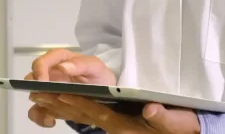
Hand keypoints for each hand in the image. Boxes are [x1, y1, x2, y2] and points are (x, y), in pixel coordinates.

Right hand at [26, 49, 116, 127]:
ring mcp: (49, 89)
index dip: (39, 70)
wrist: (105, 93)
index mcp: (60, 60)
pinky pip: (37, 111)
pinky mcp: (49, 104)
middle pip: (33, 77)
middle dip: (35, 88)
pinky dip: (40, 117)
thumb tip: (62, 68)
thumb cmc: (99, 77)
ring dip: (39, 104)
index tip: (42, 82)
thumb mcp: (95, 67)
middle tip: (45, 98)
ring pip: (33, 95)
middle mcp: (50, 73)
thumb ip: (81, 64)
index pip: (43, 61)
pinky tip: (51, 122)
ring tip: (51, 115)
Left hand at [32, 95, 200, 133]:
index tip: (59, 94)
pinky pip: (90, 116)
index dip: (78, 102)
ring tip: (42, 97)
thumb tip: (150, 107)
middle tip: (38, 94)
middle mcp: (116, 127)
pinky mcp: (117, 124)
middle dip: (61, 104)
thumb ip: (162, 116)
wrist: (186, 132)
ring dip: (62, 106)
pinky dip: (75, 108)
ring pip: (83, 115)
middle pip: (84, 113)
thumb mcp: (177, 122)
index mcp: (126, 126)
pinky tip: (63, 102)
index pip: (97, 112)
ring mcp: (115, 127)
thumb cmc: (181, 126)